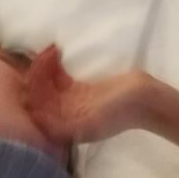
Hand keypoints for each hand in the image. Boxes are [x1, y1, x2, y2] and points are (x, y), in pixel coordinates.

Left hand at [25, 45, 152, 145]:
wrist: (144, 100)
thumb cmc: (118, 113)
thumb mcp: (90, 123)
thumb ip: (64, 126)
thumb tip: (36, 119)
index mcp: (63, 128)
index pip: (37, 109)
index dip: (34, 89)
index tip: (40, 69)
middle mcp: (61, 117)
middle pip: (38, 95)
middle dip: (38, 73)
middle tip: (47, 53)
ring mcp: (68, 103)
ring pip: (45, 84)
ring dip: (44, 66)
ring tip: (51, 49)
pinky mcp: (75, 90)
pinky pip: (56, 78)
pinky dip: (53, 65)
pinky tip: (55, 51)